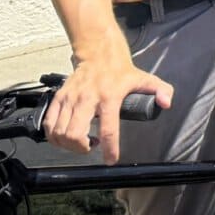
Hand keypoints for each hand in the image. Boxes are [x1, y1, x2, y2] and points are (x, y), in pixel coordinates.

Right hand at [42, 57, 171, 162]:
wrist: (98, 54)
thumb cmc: (122, 71)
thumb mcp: (146, 79)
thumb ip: (162, 90)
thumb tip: (166, 103)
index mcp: (109, 97)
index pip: (108, 129)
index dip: (109, 149)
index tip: (111, 160)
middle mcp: (87, 99)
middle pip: (75, 134)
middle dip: (81, 149)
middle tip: (90, 147)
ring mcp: (70, 98)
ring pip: (59, 132)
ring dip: (68, 144)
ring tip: (80, 142)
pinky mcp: (59, 98)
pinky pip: (49, 124)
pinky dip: (53, 136)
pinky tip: (65, 136)